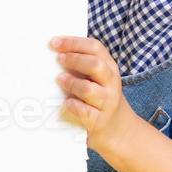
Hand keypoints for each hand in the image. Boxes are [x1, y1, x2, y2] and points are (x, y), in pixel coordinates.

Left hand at [49, 34, 135, 153]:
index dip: (74, 43)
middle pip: (95, 64)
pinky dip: (73, 105)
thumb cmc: (99, 98)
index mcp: (109, 68)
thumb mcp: (98, 78)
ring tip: (59, 80)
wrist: (117, 128)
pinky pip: (84, 111)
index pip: (95, 47)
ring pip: (88, 89)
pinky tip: (66, 103)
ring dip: (71, 83)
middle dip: (74, 60)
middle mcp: (111, 83)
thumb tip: (55, 51)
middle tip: (58, 59)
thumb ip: (83, 65)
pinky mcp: (99, 120)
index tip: (54, 42)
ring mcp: (107, 102)